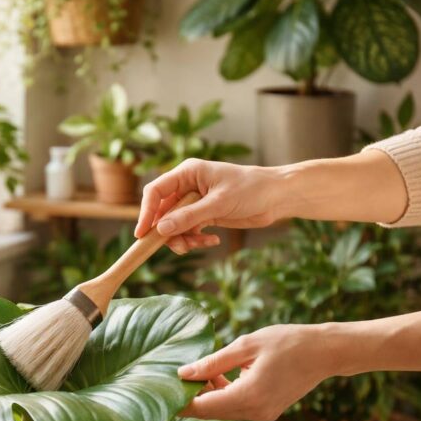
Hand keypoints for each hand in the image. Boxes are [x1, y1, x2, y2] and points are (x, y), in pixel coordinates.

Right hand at [136, 159, 282, 254]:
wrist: (277, 197)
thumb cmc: (251, 189)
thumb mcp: (219, 203)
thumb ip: (189, 216)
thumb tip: (160, 229)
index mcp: (187, 173)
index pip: (156, 191)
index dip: (146, 212)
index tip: (143, 233)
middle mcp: (187, 186)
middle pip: (163, 212)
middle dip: (168, 231)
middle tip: (180, 247)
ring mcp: (195, 202)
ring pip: (175, 225)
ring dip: (183, 238)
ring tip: (200, 243)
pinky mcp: (205, 215)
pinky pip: (189, 230)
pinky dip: (196, 239)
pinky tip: (213, 240)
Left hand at [178, 324, 336, 420]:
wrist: (325, 352)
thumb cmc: (288, 342)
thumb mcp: (246, 345)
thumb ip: (213, 362)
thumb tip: (183, 373)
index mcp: (248, 397)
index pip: (202, 408)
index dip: (180, 400)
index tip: (161, 388)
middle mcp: (255, 413)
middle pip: (210, 412)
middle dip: (192, 396)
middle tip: (176, 374)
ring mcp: (263, 415)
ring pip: (222, 410)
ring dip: (208, 393)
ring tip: (200, 369)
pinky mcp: (267, 412)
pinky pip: (236, 407)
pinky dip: (224, 393)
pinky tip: (220, 374)